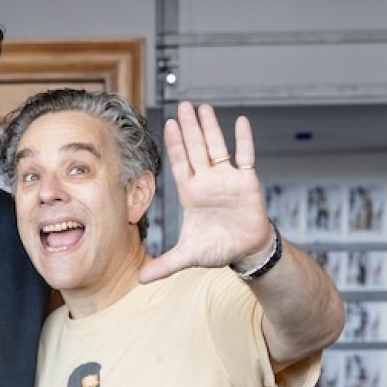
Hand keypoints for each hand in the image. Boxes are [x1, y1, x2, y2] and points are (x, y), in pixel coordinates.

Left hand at [139, 102, 271, 282]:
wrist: (245, 250)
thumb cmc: (217, 248)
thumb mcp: (187, 256)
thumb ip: (164, 265)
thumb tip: (139, 280)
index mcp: (191, 194)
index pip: (181, 164)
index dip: (175, 145)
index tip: (168, 123)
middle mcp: (207, 182)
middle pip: (196, 149)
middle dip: (189, 128)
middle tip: (183, 105)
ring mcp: (227, 179)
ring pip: (218, 147)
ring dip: (211, 128)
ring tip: (203, 107)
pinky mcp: (247, 182)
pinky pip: (246, 157)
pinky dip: (244, 141)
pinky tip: (240, 122)